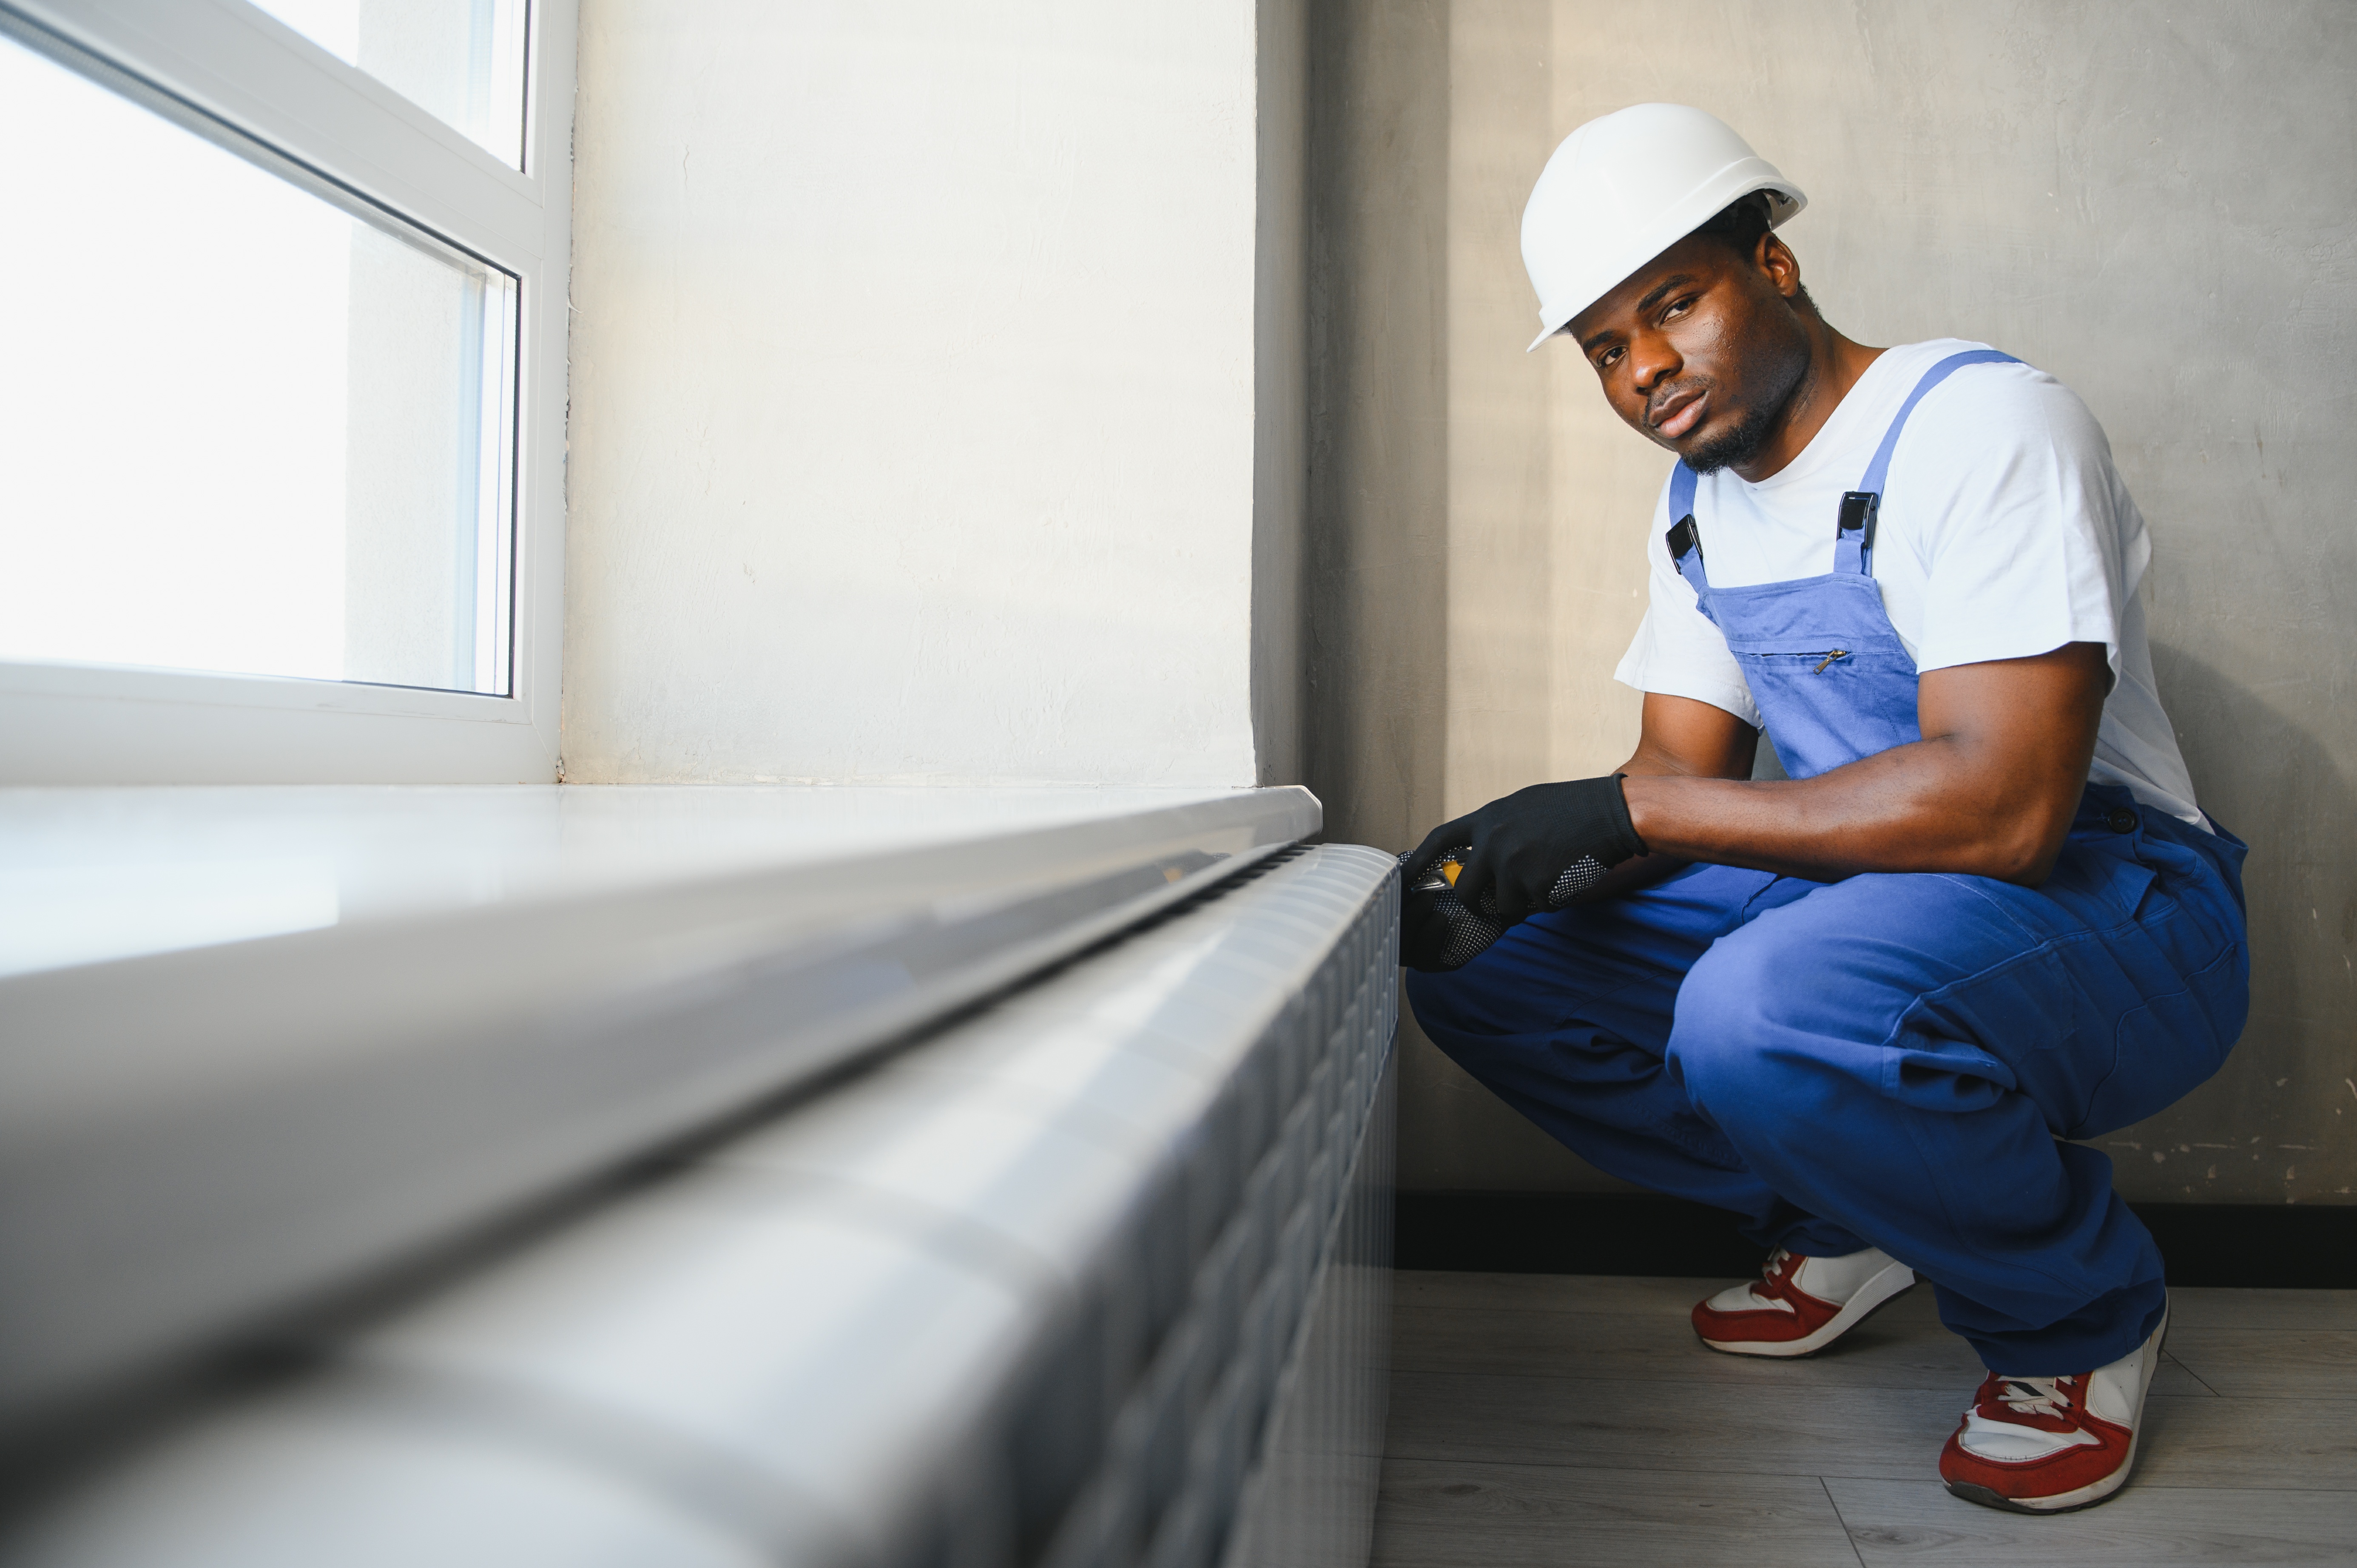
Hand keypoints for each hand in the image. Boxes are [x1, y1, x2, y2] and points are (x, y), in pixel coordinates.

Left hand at [1402, 775, 1647, 925]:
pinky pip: (1533, 908)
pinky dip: (1547, 900)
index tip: (1404, 877)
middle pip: (1465, 892)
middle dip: (1479, 902)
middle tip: (1498, 899)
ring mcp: (1512, 866)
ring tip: (1548, 873)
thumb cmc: (1574, 808)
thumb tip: (1479, 855)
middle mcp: (1493, 843)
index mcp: (1488, 819)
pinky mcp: (1535, 887)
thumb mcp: (1524, 807)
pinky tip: (1564, 876)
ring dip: (1522, 901)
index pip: (1440, 840)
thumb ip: (1497, 829)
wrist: (1614, 813)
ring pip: (1503, 906)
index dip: (1419, 861)